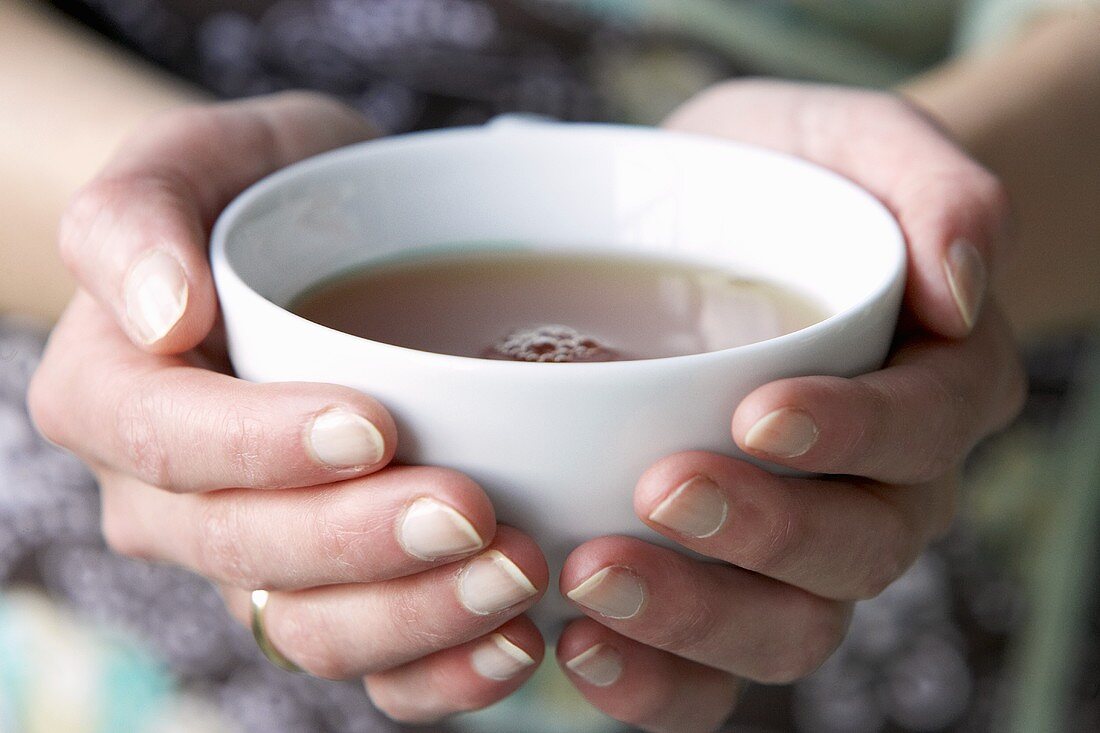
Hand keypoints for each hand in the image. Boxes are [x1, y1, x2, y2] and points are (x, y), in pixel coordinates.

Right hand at [29, 93, 548, 722]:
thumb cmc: (246, 195)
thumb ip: (135, 220)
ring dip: (414, 616)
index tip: (373, 425)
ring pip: (309, 628)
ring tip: (515, 574)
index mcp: (112, 396)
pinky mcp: (324, 588)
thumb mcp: (188, 162)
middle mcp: (167, 498)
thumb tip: (163, 313)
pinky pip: (368, 661)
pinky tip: (512, 644)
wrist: (301, 243)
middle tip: (473, 513)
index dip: (263, 448)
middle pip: (246, 550)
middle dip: (361, 544)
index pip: (170, 442)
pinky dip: (438, 670)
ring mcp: (249, 554)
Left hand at [554, 80, 1025, 731]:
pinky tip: (580, 648)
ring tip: (592, 581)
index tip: (755, 414)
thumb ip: (930, 182)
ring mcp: (807, 550)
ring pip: (790, 626)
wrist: (720, 226)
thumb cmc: (783, 180)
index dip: (851, 434)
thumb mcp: (849, 138)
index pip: (923, 425)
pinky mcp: (727, 584)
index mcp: (936, 383)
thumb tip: (961, 284)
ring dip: (697, 620)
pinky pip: (715, 671)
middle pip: (860, 549)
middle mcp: (886, 486)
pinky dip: (658, 680)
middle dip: (764, 535)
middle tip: (658, 493)